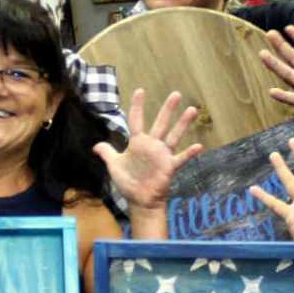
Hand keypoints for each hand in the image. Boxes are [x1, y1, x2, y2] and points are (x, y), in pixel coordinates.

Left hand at [93, 89, 200, 209]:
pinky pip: (181, 158)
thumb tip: (95, 146)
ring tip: (192, 110)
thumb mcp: (115, 166)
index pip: (136, 120)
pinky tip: (198, 146)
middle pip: (161, 123)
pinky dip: (189, 153)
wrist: (140, 201)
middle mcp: (152, 145)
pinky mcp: (169, 166)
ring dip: (183, 123)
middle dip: (168, 109)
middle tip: (176, 93)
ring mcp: (162, 155)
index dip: (137, 106)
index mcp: (137, 142)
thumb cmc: (128, 183)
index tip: (140, 91)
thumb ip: (107, 153)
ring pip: (174, 136)